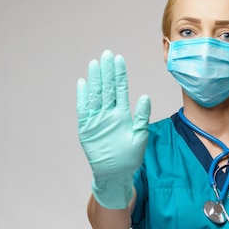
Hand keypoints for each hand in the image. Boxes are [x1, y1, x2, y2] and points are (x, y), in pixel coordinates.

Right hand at [77, 50, 150, 208]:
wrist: (116, 173)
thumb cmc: (130, 157)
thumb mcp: (140, 136)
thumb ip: (142, 117)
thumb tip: (145, 96)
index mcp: (123, 114)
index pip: (120, 89)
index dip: (119, 74)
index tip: (119, 59)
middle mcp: (109, 113)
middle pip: (107, 88)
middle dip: (107, 71)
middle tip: (107, 54)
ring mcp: (97, 119)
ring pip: (95, 95)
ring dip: (95, 80)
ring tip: (95, 63)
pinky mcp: (87, 128)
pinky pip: (84, 109)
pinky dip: (83, 97)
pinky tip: (83, 83)